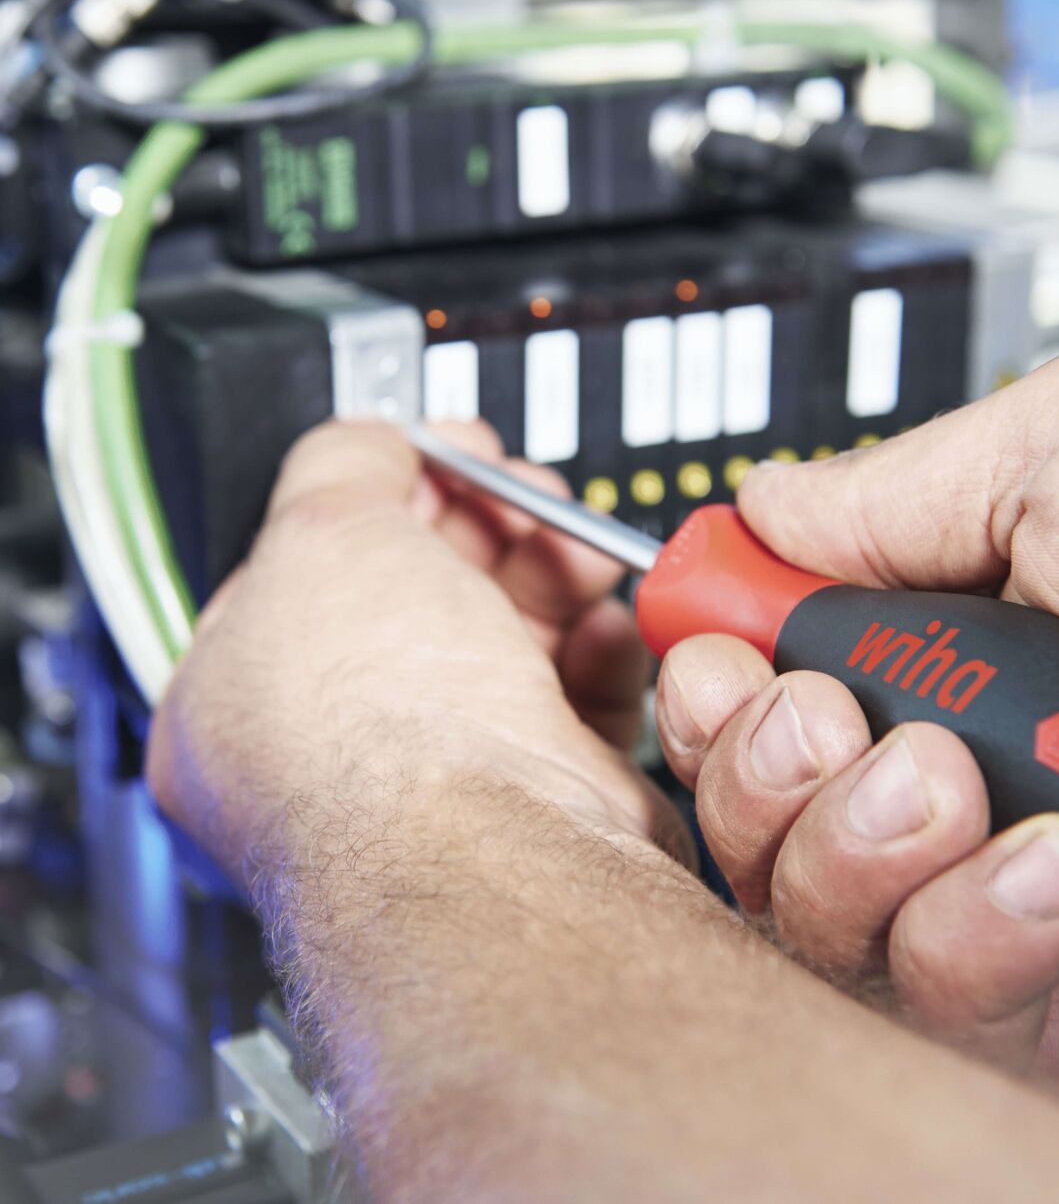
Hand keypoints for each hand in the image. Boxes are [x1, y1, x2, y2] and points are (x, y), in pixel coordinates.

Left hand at [148, 418, 689, 888]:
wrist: (494, 840)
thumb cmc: (374, 730)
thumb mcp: (321, 531)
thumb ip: (342, 463)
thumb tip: (376, 440)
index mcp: (241, 700)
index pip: (313, 570)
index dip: (381, 497)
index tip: (434, 457)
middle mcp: (342, 749)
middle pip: (425, 594)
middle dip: (484, 525)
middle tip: (517, 490)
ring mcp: (448, 774)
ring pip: (510, 635)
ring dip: (550, 574)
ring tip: (571, 547)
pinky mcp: (542, 789)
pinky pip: (575, 691)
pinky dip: (596, 649)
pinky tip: (595, 631)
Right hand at [655, 342, 1058, 1146]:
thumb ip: (886, 493)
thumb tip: (765, 511)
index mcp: (957, 653)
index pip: (769, 696)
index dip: (716, 688)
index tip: (715, 658)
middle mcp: (970, 780)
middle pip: (760, 821)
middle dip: (762, 769)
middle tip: (833, 718)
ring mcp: (1012, 904)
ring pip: (819, 921)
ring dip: (866, 842)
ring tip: (965, 781)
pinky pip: (937, 1006)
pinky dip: (977, 925)